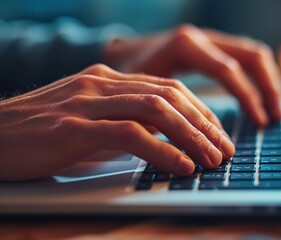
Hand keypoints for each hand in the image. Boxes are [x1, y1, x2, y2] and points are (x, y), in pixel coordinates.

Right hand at [0, 64, 234, 180]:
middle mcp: (100, 84)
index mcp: (106, 79)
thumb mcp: (86, 119)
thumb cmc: (37, 133)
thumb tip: (162, 139)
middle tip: (225, 149)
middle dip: (203, 124)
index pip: (167, 88)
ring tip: (213, 159)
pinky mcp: (73, 127)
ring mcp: (86, 103)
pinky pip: (130, 135)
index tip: (217, 134)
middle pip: (168, 96)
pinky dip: (162, 151)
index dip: (199, 111)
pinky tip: (182, 165)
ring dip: (191, 136)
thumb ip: (121, 120)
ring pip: (156, 111)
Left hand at [104, 24, 280, 125]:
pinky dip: (257, 77)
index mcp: (185, 45)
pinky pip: (245, 57)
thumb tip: (196, 146)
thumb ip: (168, 114)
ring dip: (268, 81)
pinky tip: (260, 98)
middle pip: (251, 55)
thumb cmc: (126, 76)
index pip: (228, 70)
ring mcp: (209, 38)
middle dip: (267, 87)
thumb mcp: (140, 94)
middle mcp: (202, 36)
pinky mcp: (212, 45)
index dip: (248, 97)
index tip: (260, 123)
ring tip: (275, 110)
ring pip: (252, 53)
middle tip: (275, 117)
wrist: (121, 52)